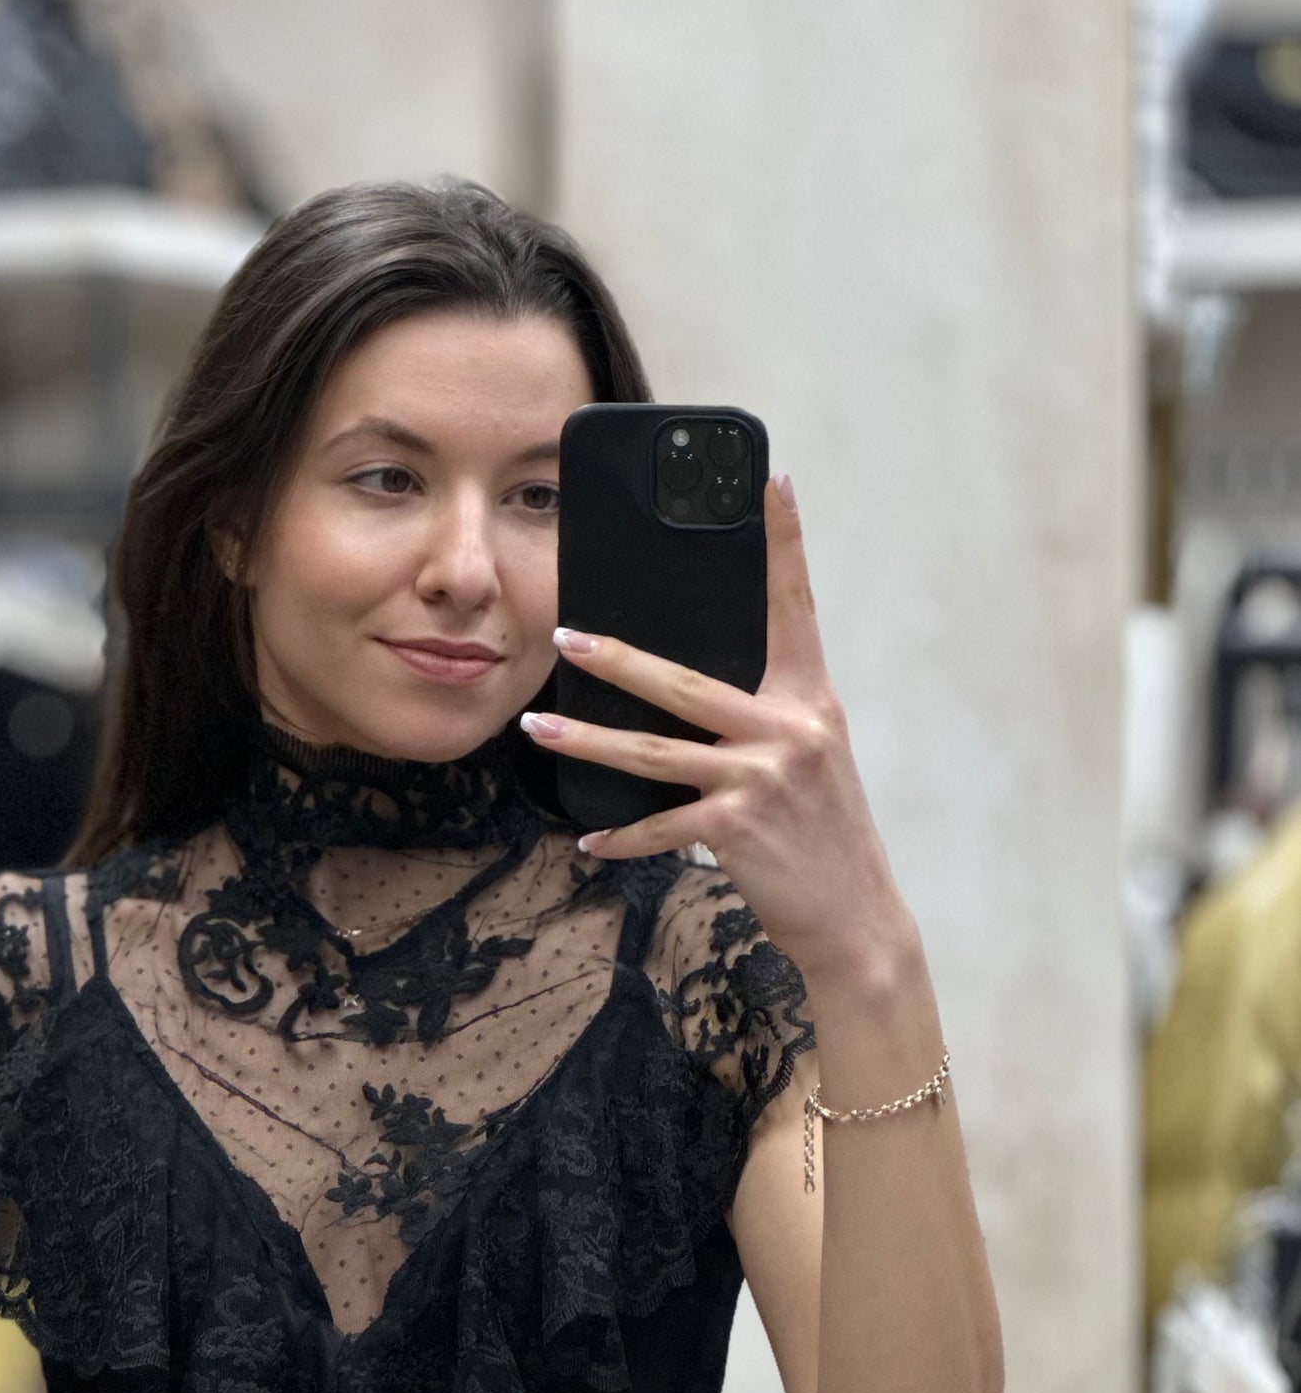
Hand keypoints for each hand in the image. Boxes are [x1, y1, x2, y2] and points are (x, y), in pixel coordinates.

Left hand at [521, 474, 904, 986]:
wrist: (855, 914)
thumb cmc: (822, 832)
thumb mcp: (811, 756)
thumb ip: (768, 715)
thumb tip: (695, 688)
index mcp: (810, 698)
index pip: (794, 604)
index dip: (784, 540)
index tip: (771, 478)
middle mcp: (790, 728)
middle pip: (684, 681)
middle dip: (617, 658)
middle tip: (566, 635)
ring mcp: (763, 778)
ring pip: (654, 753)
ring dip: (588, 740)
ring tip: (538, 725)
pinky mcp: (740, 827)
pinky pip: (662, 827)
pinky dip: (622, 837)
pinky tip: (589, 840)